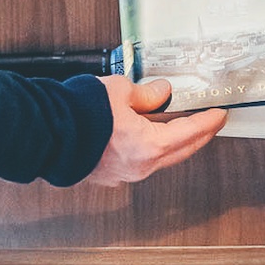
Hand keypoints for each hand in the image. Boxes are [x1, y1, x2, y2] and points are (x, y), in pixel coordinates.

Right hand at [84, 76, 227, 184]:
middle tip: (209, 124)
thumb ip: (147, 94)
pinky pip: (138, 162)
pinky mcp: (108, 174)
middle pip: (180, 151)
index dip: (208, 122)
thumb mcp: (120, 91)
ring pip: (159, 159)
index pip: (190, 133)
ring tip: (178, 127)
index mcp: (149, 147)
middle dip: (198, 136)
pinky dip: (149, 148)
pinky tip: (146, 136)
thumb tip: (161, 93)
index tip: (219, 115)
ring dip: (172, 143)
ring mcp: (123, 174)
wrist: (46, 133)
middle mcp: (140, 166)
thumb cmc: (78, 114)